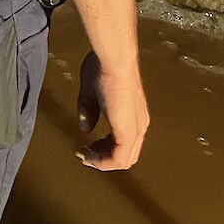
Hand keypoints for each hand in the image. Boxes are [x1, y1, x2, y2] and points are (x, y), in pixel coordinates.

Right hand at [75, 52, 149, 170]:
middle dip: (102, 157)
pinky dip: (103, 162)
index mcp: (132, 115)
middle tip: (85, 154)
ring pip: (123, 160)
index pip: (122, 142)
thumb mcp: (91, 90)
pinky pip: (118, 159)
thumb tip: (85, 128)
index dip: (104, 147)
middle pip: (124, 155)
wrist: (115, 61)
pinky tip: (89, 155)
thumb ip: (89, 109)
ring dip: (102, 161)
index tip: (87, 146)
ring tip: (85, 156)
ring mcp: (135, 131)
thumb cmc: (103, 69)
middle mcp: (138, 126)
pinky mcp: (128, 133)